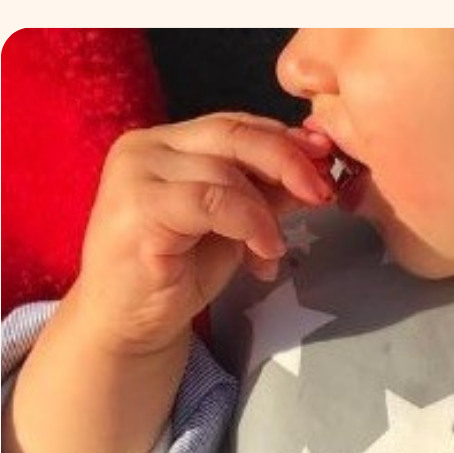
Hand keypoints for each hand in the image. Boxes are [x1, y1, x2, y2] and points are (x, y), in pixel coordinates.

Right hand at [67, 113, 336, 358]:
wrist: (128, 327)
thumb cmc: (176, 278)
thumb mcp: (232, 227)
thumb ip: (262, 193)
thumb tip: (314, 169)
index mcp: (165, 143)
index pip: (233, 125)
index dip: (283, 140)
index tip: (325, 162)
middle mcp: (145, 147)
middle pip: (232, 134)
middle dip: (287, 160)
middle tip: (322, 191)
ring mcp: (136, 174)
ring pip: (225, 170)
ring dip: (266, 210)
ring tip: (274, 248)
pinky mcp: (139, 208)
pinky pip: (211, 200)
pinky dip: (249, 223)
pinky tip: (263, 252)